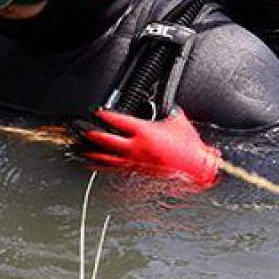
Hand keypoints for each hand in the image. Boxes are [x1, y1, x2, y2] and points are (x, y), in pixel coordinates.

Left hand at [81, 107, 221, 188]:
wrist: (196, 168)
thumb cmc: (189, 149)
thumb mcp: (179, 122)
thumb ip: (169, 112)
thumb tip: (167, 107)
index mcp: (145, 132)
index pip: (120, 121)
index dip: (107, 116)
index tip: (98, 112)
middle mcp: (137, 147)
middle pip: (107, 140)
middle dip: (93, 135)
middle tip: (84, 130)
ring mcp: (136, 161)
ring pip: (108, 157)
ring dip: (94, 153)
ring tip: (82, 149)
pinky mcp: (139, 172)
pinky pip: (116, 168)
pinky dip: (104, 165)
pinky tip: (96, 164)